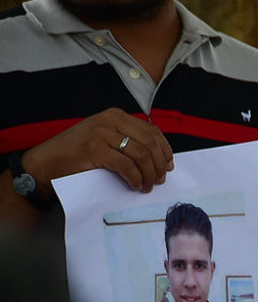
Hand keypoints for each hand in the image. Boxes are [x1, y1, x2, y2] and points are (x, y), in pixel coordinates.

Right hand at [22, 107, 174, 192]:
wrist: (45, 163)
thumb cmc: (76, 154)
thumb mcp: (105, 139)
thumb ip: (127, 141)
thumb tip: (159, 157)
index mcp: (115, 116)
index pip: (151, 131)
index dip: (164, 150)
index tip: (169, 165)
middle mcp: (110, 120)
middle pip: (149, 143)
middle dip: (159, 164)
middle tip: (159, 180)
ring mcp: (102, 133)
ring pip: (141, 154)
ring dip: (149, 173)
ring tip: (148, 186)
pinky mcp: (95, 149)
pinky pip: (126, 165)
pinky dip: (135, 177)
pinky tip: (135, 185)